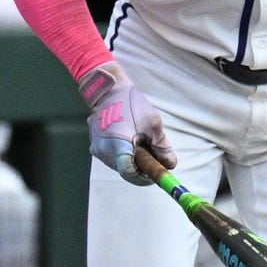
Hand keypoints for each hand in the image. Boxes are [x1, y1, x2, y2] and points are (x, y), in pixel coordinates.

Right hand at [77, 61, 174, 185]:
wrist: (108, 89)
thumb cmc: (131, 104)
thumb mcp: (153, 124)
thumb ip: (162, 147)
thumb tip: (171, 165)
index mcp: (118, 146)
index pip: (131, 174)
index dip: (145, 177)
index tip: (156, 173)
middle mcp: (104, 152)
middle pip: (125, 171)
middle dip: (141, 167)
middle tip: (153, 157)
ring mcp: (97, 149)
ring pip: (119, 164)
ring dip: (132, 160)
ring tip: (141, 143)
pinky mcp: (95, 146)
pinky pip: (112, 156)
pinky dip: (124, 153)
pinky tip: (131, 139)